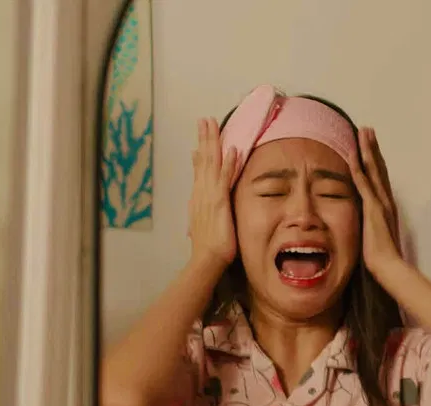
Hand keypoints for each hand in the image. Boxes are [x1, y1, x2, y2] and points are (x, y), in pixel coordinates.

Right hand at [188, 118, 240, 267]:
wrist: (206, 260)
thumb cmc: (208, 245)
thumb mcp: (203, 221)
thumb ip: (204, 206)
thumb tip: (203, 198)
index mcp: (199, 197)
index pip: (200, 168)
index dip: (201, 149)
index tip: (202, 133)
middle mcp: (201, 193)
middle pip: (203, 160)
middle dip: (204, 138)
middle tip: (204, 119)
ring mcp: (209, 197)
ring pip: (211, 164)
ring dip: (212, 143)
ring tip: (213, 124)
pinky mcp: (219, 203)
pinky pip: (223, 179)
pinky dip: (227, 164)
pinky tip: (231, 150)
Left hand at [350, 127, 402, 274]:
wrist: (389, 266)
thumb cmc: (382, 255)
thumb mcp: (375, 234)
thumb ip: (372, 224)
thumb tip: (366, 222)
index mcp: (386, 205)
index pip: (379, 177)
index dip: (375, 160)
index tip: (369, 145)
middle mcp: (386, 200)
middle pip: (379, 168)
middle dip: (373, 148)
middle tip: (368, 129)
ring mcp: (380, 203)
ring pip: (373, 170)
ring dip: (367, 150)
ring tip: (363, 133)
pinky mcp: (373, 208)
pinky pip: (364, 184)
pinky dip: (359, 168)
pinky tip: (354, 155)